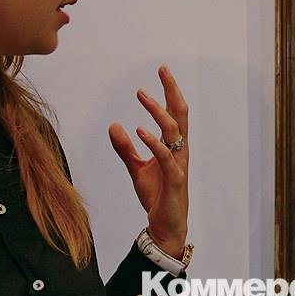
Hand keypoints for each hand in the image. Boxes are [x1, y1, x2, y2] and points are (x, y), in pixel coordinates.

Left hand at [108, 65, 189, 258]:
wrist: (164, 225)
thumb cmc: (156, 196)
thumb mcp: (135, 168)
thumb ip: (125, 148)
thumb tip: (114, 125)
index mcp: (172, 146)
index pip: (174, 113)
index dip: (169, 91)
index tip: (162, 70)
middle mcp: (179, 151)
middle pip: (180, 115)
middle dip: (172, 91)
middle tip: (163, 70)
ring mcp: (178, 164)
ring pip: (174, 131)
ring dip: (158, 112)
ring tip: (142, 96)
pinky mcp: (174, 179)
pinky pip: (166, 157)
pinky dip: (154, 142)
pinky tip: (140, 130)